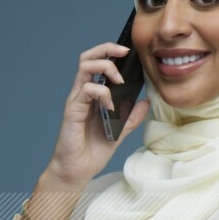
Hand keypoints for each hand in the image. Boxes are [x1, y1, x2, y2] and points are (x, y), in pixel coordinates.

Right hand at [48, 42, 150, 187]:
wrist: (77, 171)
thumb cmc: (93, 151)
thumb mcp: (119, 132)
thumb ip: (131, 117)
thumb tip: (146, 101)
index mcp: (93, 95)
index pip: (98, 63)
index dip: (111, 52)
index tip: (129, 52)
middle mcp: (82, 93)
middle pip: (89, 57)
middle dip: (107, 49)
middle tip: (125, 52)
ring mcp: (76, 100)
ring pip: (85, 67)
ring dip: (105, 67)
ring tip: (119, 80)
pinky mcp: (73, 110)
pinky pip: (86, 91)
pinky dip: (102, 93)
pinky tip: (110, 106)